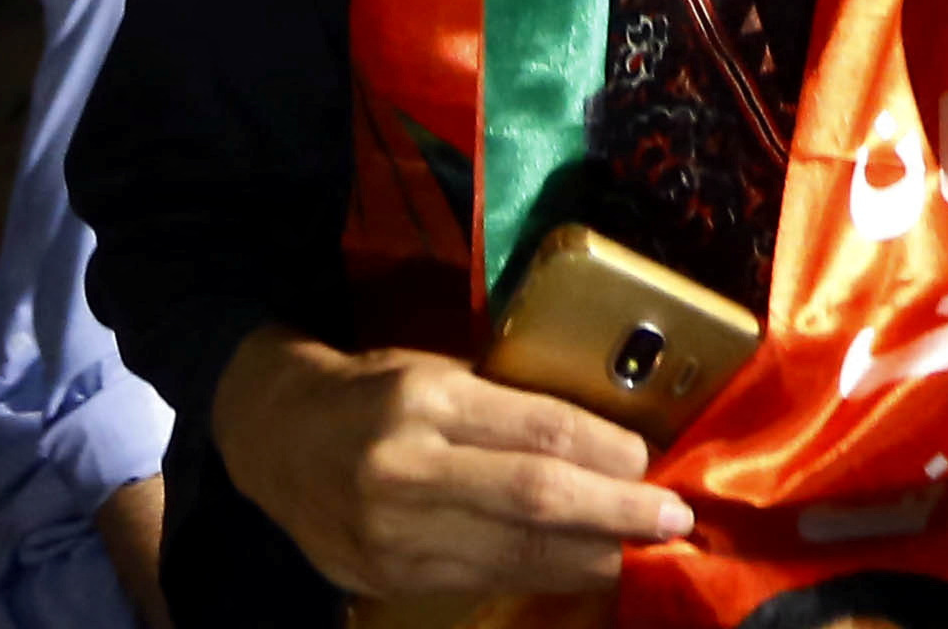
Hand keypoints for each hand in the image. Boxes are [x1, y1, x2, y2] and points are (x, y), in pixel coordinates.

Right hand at [204, 333, 694, 598]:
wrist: (276, 439)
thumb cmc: (374, 391)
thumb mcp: (436, 368)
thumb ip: (507, 403)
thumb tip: (608, 437)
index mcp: (424, 397)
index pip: (534, 429)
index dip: (604, 451)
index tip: (652, 460)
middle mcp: (406, 467)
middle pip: (533, 498)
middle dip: (614, 512)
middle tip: (671, 518)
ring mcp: (393, 532)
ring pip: (514, 551)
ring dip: (589, 554)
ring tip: (640, 549)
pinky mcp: (388, 576)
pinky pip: (485, 578)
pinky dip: (543, 574)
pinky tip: (582, 566)